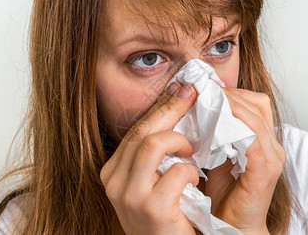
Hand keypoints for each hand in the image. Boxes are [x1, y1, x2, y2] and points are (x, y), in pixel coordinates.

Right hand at [100, 82, 199, 234]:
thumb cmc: (165, 216)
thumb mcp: (152, 181)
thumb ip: (156, 153)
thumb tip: (176, 109)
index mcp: (113, 172)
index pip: (136, 130)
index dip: (161, 108)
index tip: (180, 90)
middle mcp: (114, 182)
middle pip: (142, 131)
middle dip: (171, 108)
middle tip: (192, 94)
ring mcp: (129, 196)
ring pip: (152, 143)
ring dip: (179, 141)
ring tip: (192, 150)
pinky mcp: (152, 208)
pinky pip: (176, 172)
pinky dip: (190, 171)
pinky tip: (194, 180)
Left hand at [204, 87, 285, 233]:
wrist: (232, 227)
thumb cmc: (226, 195)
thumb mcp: (217, 157)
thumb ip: (214, 135)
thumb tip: (198, 110)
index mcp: (263, 140)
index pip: (254, 103)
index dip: (232, 92)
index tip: (207, 87)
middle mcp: (272, 146)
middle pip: (257, 103)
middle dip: (230, 93)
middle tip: (205, 89)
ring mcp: (272, 157)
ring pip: (254, 117)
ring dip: (230, 104)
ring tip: (207, 99)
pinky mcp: (264, 170)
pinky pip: (252, 138)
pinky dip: (235, 124)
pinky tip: (215, 120)